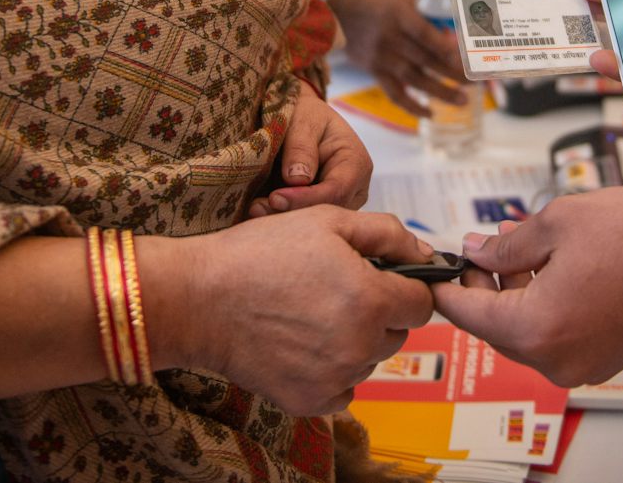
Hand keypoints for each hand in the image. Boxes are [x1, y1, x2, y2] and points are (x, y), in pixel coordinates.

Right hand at [144, 207, 434, 415]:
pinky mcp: (310, 402)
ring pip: (369, 360)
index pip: (421, 304)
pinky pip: (343, 387)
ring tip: (309, 313)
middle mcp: (360, 347)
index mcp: (370, 300)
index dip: (403, 286)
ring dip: (353, 340)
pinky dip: (330, 369)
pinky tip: (300, 343)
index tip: (379, 278)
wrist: (199, 299)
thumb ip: (386, 233)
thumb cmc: (260, 253)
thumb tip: (423, 253)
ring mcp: (335, 379)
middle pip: (396, 333)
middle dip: (377, 311)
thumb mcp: (326, 221)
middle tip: (334, 290)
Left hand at [249, 81, 373, 216]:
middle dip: (290, 211)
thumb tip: (298, 179)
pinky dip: (280, 216)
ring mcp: (337, 203)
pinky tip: (259, 210)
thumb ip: (301, 147)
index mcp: (356, 163)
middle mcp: (353, 190)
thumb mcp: (303, 121)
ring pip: (313, 219)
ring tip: (254, 208)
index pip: (336, 191)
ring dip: (282, 216)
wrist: (300, 119)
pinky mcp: (319, 209)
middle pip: (325, 210)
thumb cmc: (306, 115)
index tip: (274, 197)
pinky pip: (303, 219)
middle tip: (256, 207)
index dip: (305, 198)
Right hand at [330, 0, 467, 116]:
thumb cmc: (377, 2)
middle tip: (476, 82)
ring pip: (414, 78)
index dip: (443, 46)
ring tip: (463, 101)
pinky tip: (430, 113)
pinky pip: (394, 93)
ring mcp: (382, 57)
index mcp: (399, 14)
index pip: (423, 33)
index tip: (464, 56)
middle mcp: (390, 37)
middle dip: (452, 72)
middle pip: (425, 58)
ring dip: (440, 91)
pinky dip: (412, 106)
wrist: (337, 14)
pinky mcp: (374, 71)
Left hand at [430, 190, 622, 386]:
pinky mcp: (602, 360)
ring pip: (525, 331)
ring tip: (524, 248)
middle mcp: (554, 360)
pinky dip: (544, 306)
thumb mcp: (558, 223)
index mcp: (535, 329)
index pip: (466, 313)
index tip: (437, 264)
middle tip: (486, 244)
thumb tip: (476, 251)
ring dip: (516, 292)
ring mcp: (580, 366)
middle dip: (485, 283)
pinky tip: (553, 269)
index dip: (447, 283)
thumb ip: (507, 244)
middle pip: (494, 325)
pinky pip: (554, 336)